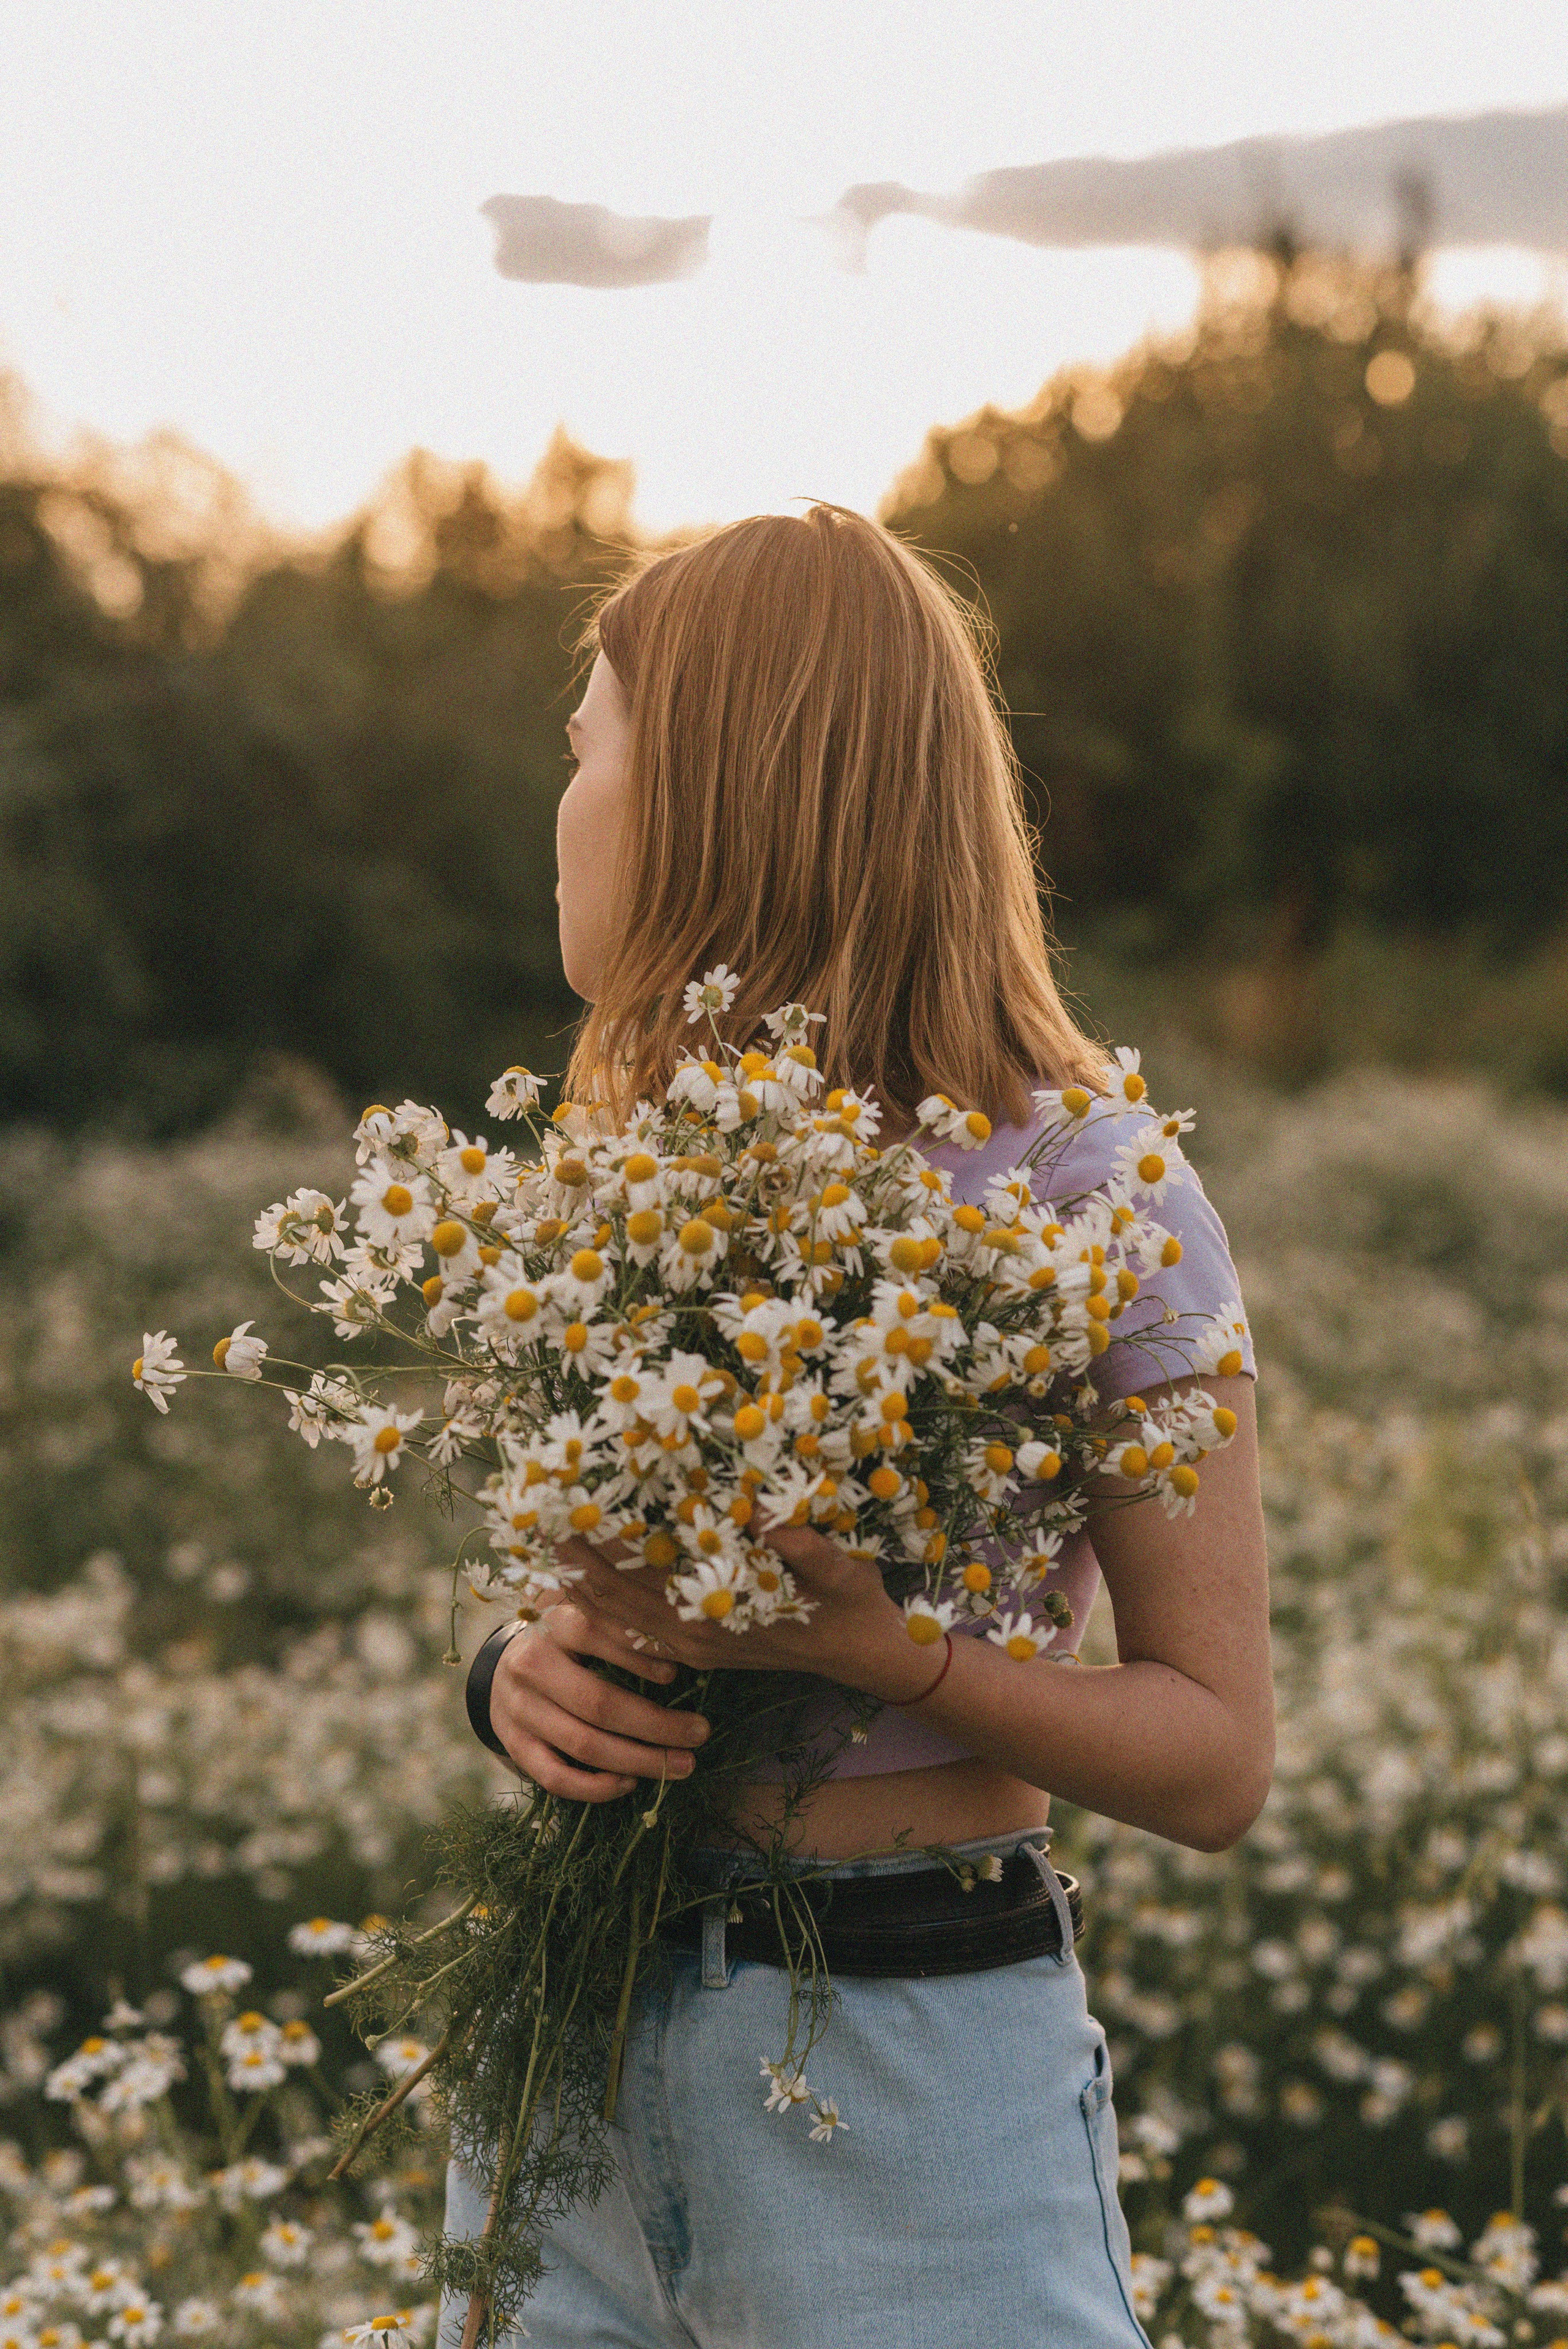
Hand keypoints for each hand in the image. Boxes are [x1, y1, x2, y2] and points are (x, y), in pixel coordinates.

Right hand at [488, 1607, 711, 1802]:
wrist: (501, 1670)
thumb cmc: (563, 1644)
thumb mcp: (582, 1620)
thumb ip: (620, 1629)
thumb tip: (684, 1653)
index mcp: (552, 1624)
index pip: (593, 1633)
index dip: (637, 1655)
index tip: (676, 1674)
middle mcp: (530, 1666)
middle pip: (598, 1702)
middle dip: (656, 1724)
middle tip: (700, 1733)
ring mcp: (519, 1709)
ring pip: (583, 1744)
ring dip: (639, 1761)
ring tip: (682, 1765)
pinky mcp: (514, 1745)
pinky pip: (555, 1778)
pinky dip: (596, 1788)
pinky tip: (630, 1783)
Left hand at [549, 1526, 937, 1703]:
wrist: (864, 1654)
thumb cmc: (852, 1605)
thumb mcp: (842, 1569)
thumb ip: (805, 1545)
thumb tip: (767, 1514)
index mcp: (720, 1612)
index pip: (649, 1572)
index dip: (609, 1540)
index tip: (573, 1506)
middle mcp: (695, 1633)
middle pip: (619, 1596)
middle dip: (578, 1557)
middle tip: (537, 1516)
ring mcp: (693, 1645)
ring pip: (620, 1616)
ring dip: (581, 1583)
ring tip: (543, 1546)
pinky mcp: (698, 1649)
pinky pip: (636, 1633)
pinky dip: (602, 1613)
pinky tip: (578, 1593)